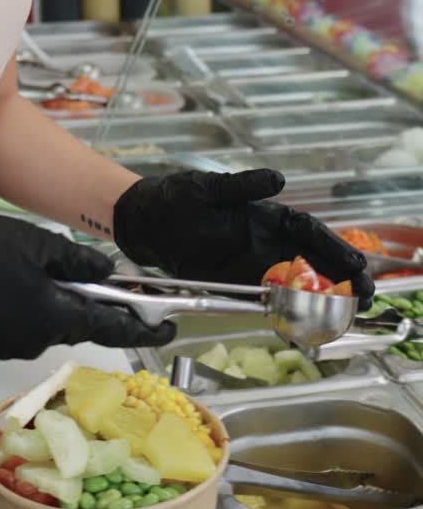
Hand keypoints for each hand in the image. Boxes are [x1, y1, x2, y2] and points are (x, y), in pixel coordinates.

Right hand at [0, 208, 173, 358]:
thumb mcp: (31, 242)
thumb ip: (73, 260)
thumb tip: (106, 273)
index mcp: (51, 317)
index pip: (110, 329)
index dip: (143, 327)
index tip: (171, 327)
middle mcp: (31, 340)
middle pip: (75, 324)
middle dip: (93, 305)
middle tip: (108, 282)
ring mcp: (3, 343)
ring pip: (45, 322)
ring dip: (56, 301)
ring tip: (48, 266)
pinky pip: (18, 322)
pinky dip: (28, 304)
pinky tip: (13, 277)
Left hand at [113, 169, 374, 307]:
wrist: (143, 222)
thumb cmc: (177, 197)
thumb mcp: (208, 187)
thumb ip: (243, 186)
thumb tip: (277, 179)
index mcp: (262, 215)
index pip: (305, 231)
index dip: (331, 246)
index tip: (354, 262)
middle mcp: (263, 242)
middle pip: (309, 261)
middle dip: (340, 277)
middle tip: (366, 296)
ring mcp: (251, 266)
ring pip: (295, 284)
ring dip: (322, 300)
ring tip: (349, 316)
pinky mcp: (234, 285)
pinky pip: (267, 302)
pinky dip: (288, 314)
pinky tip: (307, 329)